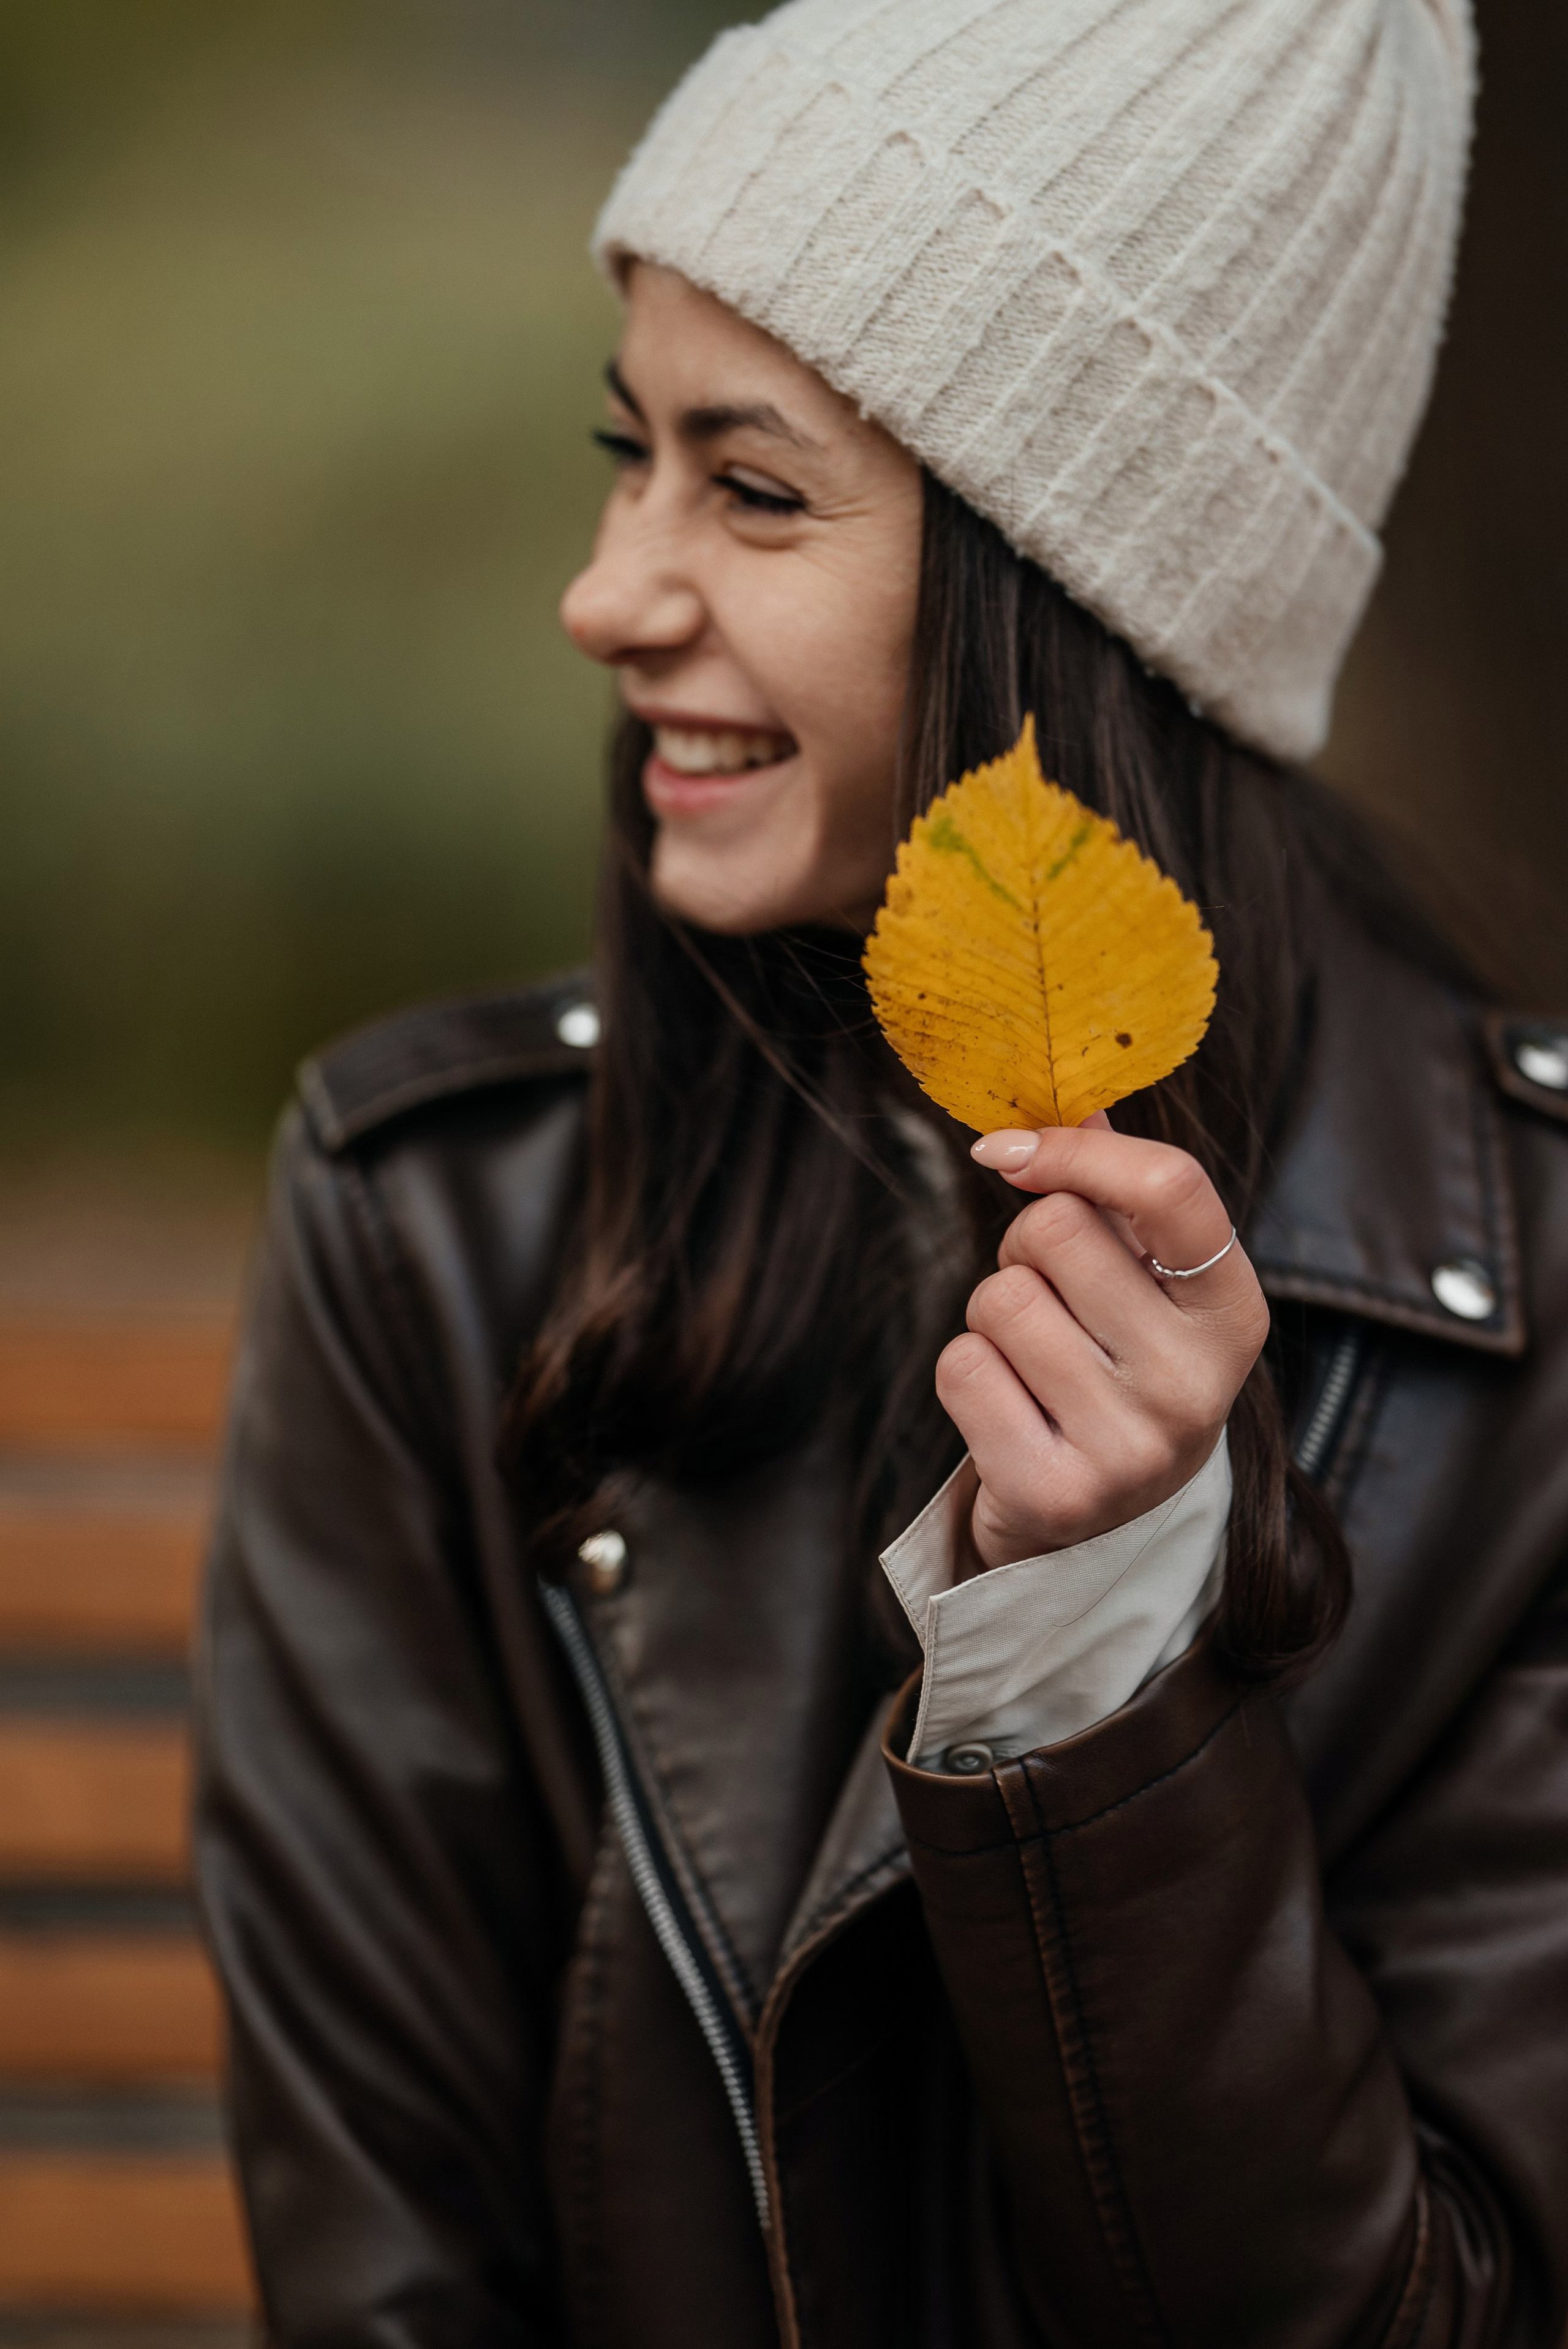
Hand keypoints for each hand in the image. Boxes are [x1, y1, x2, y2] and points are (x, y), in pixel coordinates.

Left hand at [935, 1115, 1268, 1575]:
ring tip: (1032, 1362)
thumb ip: (1110, 1186)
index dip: (1077, 1152)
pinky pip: (961, 1367)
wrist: (1102, 1525)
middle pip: (1055, 1231)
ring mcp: (1132, 1448)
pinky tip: (1010, 1410)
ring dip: (991, 1317)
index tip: (1011, 1151)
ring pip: (998, 1299)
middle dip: (1024, 1250)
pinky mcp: (1056, 1494)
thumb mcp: (1138, 1281)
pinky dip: (966, 1375)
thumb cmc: (1115, 1369)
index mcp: (1233, 1314)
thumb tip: (1064, 1096)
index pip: (1169, 1187)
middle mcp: (1196, 1384)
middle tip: (1046, 1300)